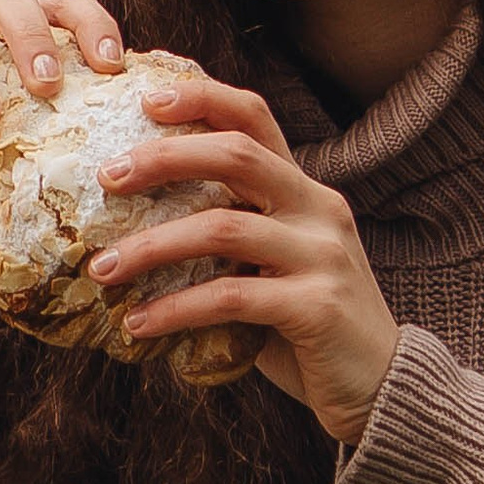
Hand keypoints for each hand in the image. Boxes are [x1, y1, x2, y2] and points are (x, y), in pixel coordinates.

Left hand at [85, 73, 402, 447]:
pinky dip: (175, 310)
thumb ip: (231, 235)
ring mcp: (321, 255)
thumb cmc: (307, 323)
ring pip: (223, 228)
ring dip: (152, 247)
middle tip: (106, 177)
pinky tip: (138, 324)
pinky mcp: (316, 307)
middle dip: (164, 158)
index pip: (255, 117)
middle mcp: (318, 210)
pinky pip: (230, 297)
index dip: (202, 97)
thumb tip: (131, 225)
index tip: (145, 98)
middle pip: (237, 155)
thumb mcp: (274, 264)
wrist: (381, 385)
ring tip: (103, 269)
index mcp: (305, 190)